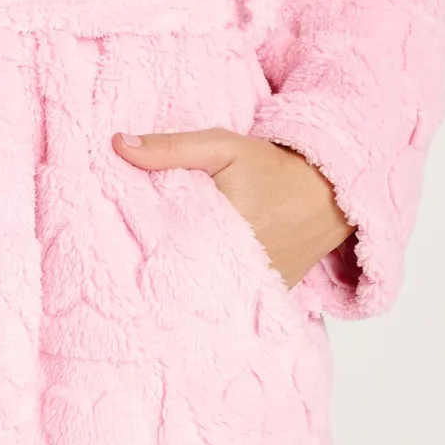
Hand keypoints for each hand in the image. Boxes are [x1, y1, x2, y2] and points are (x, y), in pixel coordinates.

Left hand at [110, 127, 355, 289]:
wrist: (329, 190)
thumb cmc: (272, 166)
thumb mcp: (221, 147)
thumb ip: (170, 148)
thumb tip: (118, 145)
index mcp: (222, 228)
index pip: (166, 247)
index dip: (140, 249)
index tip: (115, 251)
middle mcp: (240, 265)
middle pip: (185, 275)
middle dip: (160, 272)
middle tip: (127, 275)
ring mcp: (258, 285)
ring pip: (208, 293)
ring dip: (187, 286)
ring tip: (155, 287)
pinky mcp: (271, 293)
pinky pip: (235, 299)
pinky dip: (217, 293)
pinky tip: (196, 289)